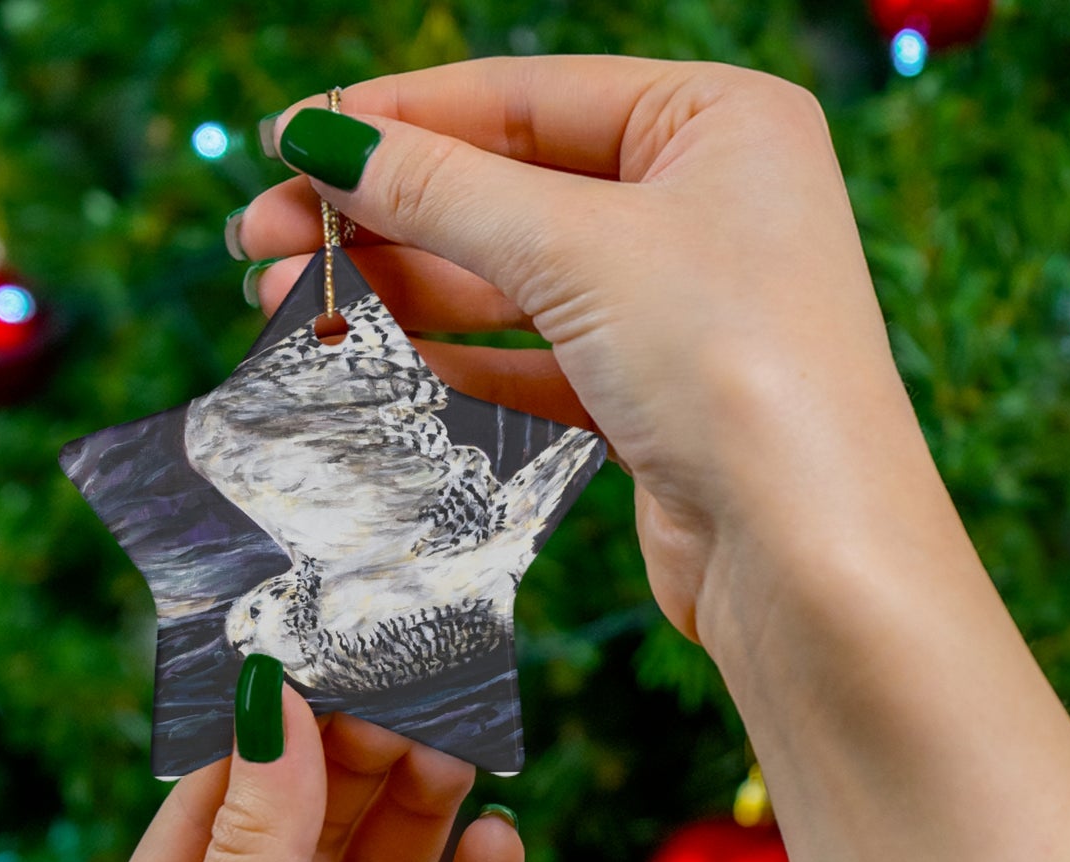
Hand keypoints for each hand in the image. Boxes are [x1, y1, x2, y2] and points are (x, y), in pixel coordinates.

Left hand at [68, 693, 522, 861]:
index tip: (324, 657)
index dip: (268, 736)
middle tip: (416, 689)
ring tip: (463, 744)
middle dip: (358, 764)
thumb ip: (252, 851)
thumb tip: (271, 705)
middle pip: (310, 837)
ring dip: (421, 816)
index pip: (212, 812)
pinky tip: (502, 844)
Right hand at [235, 56, 930, 645]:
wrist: (808, 556)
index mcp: (717, 121)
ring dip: (403, 289)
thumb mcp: (578, 249)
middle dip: (383, 213)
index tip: (287, 142)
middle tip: (261, 240)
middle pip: (509, 188)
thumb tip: (324, 141)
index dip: (396, 118)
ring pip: (513, 279)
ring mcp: (680, 305)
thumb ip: (444, 191)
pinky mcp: (655, 396)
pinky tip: (376, 355)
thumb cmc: (733, 367)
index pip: (523, 96)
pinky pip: (535, 357)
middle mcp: (705, 203)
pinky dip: (457, 356)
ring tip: (289, 305)